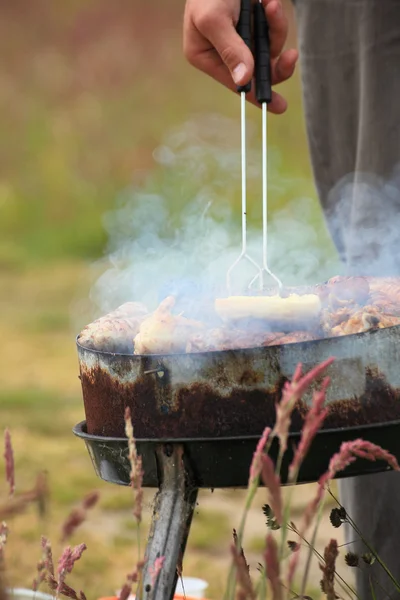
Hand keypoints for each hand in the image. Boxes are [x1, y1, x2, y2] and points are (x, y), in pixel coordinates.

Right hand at [183, 0, 297, 113]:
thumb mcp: (215, 19)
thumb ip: (231, 49)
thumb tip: (245, 80)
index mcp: (205, 56)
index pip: (234, 83)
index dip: (256, 95)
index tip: (276, 106)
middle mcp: (222, 52)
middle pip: (256, 72)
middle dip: (275, 64)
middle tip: (291, 58)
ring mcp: (240, 39)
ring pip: (268, 51)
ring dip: (276, 30)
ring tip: (271, 5)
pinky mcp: (254, 25)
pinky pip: (272, 31)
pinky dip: (275, 18)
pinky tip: (269, 0)